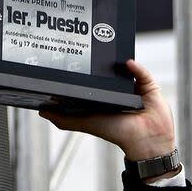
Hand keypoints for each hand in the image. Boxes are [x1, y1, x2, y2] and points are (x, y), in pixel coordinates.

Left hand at [39, 60, 175, 161]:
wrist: (147, 141)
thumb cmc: (118, 134)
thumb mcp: (87, 124)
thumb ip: (65, 120)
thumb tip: (42, 112)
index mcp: (103, 99)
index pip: (92, 82)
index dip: (84, 73)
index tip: (73, 60)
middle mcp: (118, 92)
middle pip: (109, 72)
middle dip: (102, 62)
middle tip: (91, 49)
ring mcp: (133, 87)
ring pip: (125, 69)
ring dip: (119, 62)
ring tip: (109, 52)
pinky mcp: (148, 86)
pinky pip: (142, 72)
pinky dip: (135, 66)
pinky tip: (127, 63)